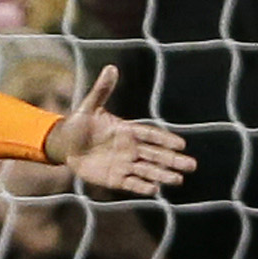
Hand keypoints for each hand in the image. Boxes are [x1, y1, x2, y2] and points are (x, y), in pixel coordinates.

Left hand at [40, 66, 193, 195]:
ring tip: (178, 180)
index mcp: (127, 130)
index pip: (150, 134)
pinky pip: (131, 183)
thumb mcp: (90, 106)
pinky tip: (155, 190)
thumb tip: (111, 68)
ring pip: (147, 170)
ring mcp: (124, 164)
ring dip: (162, 175)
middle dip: (173, 160)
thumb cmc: (79, 124)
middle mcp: (130, 148)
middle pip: (155, 155)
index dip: (165, 139)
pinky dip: (142, 187)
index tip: (181, 144)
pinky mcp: (115, 178)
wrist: (65, 145)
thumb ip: (102, 90)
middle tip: (192, 166)